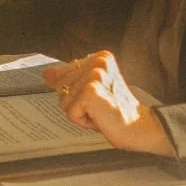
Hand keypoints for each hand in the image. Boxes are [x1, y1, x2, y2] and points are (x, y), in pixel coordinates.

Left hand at [44, 51, 175, 156]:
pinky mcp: (91, 91)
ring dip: (79, 113)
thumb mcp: (88, 91)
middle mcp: (98, 61)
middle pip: (60, 87)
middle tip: (99, 107)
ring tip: (100, 112)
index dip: (75, 93)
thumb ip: (68, 80)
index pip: (63, 75)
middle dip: (75, 103)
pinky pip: (70, 112)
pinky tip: (100, 118)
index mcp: (99, 57)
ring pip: (63, 101)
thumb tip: (46, 73)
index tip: (98, 98)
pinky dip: (82, 121)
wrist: (139, 128)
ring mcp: (95, 75)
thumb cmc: (114, 111)